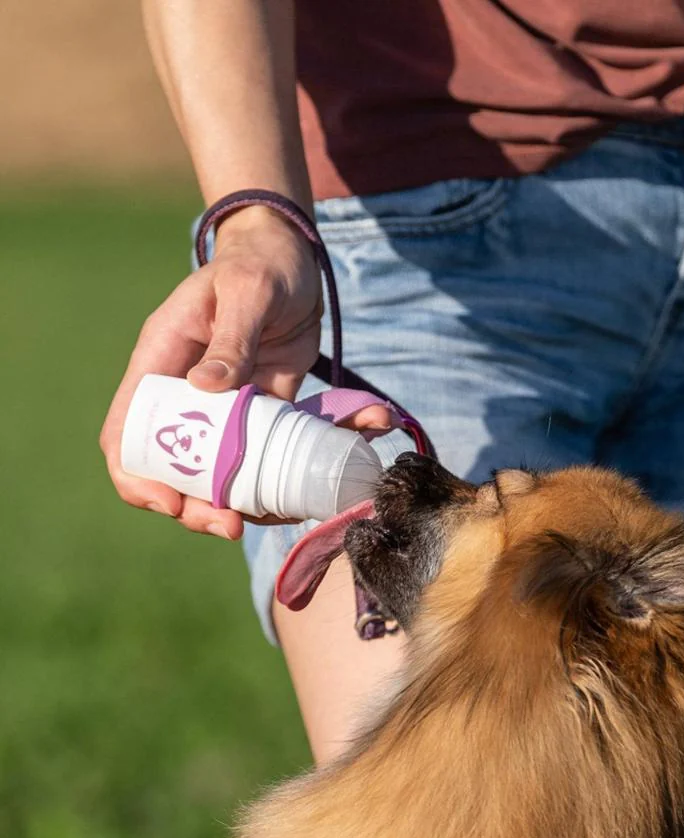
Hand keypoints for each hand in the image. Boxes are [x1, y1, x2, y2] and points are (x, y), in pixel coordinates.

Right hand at [100, 206, 389, 538]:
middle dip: (199, 506)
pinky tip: (349, 446)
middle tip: (233, 526)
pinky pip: (280, 452)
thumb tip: (206, 390)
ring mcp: (229, 411)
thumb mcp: (247, 291)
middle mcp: (189, 395)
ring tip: (290, 509)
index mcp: (162, 364)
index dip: (138, 477)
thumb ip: (230, 338)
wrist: (294, 258)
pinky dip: (307, 463)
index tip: (172, 504)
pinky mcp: (268, 413)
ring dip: (256, 499)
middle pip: (176, 470)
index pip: (127, 434)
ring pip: (229, 473)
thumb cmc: (262, 263)